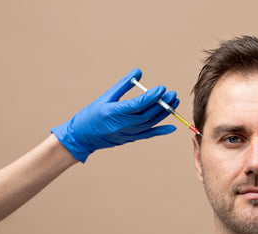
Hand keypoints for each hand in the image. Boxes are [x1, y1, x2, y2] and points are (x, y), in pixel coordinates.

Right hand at [51, 68, 178, 161]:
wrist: (83, 137)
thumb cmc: (92, 114)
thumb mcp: (106, 97)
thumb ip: (123, 85)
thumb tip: (138, 72)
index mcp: (113, 112)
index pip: (137, 105)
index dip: (151, 97)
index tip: (162, 88)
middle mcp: (123, 125)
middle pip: (147, 114)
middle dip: (162, 104)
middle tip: (172, 94)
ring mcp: (128, 134)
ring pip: (150, 123)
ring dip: (164, 113)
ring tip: (174, 102)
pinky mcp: (131, 139)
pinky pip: (148, 135)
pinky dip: (161, 131)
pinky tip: (172, 127)